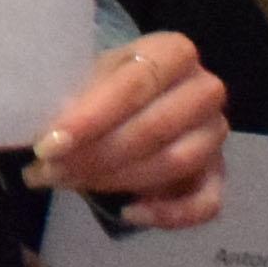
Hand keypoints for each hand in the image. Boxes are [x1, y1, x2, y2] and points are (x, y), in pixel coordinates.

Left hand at [27, 32, 225, 227]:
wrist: (123, 104)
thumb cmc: (100, 87)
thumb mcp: (83, 79)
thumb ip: (73, 102)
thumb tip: (48, 139)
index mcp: (173, 52)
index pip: (136, 83)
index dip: (92, 117)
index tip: (49, 145)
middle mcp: (204, 89)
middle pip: (157, 127)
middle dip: (97, 154)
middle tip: (49, 170)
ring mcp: (215, 133)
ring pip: (177, 162)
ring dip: (118, 180)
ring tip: (67, 183)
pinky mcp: (218, 174)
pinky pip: (206, 202)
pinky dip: (168, 214)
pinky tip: (128, 213)